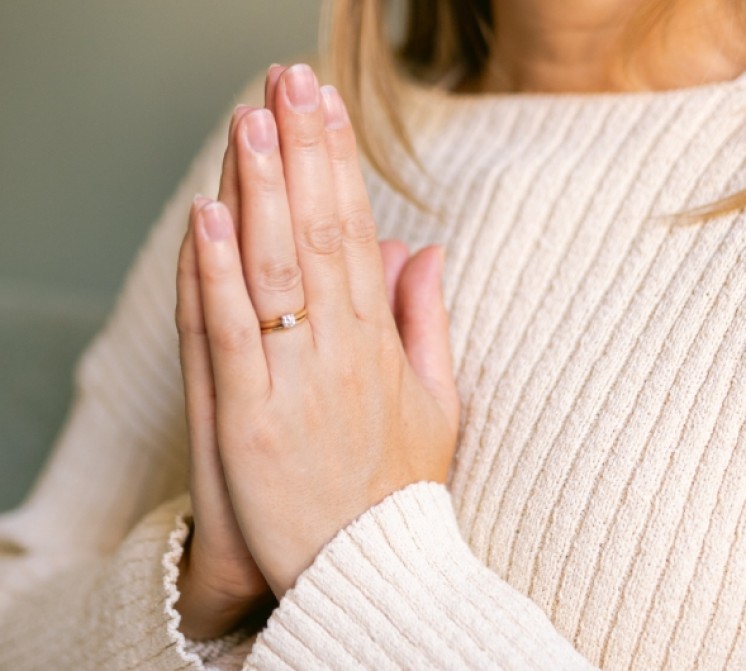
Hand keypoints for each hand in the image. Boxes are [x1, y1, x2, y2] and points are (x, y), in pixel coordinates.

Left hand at [188, 63, 459, 598]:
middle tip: (287, 83)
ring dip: (258, 193)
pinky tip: (209, 217)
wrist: (368, 572)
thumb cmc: (398, 489)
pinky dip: (217, 274)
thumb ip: (427, 322)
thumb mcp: (438, 404)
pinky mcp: (247, 421)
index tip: (324, 110)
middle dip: (300, 154)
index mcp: (379, 346)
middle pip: (316, 235)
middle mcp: (337, 353)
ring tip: (249, 121)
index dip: (337, 168)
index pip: (357, 234)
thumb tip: (425, 249)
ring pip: (273, 272)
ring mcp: (291, 384)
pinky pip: (231, 334)